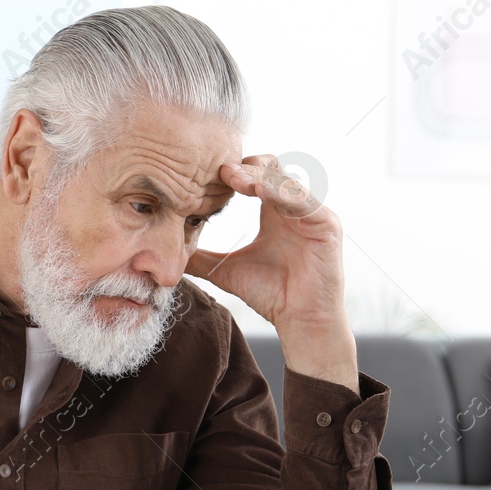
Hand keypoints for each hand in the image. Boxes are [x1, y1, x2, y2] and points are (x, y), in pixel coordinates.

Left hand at [187, 155, 357, 387]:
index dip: (233, 172)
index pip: (254, 176)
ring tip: (235, 179)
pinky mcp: (327, 223)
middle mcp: (294, 206)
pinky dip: (282, 192)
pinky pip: (304, 199)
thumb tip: (164, 253)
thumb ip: (200, 257)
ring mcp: (312, 213)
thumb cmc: (270, 295)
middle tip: (221, 173)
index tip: (205, 177)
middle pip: (270, 169)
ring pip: (285, 179)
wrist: (299, 321)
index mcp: (273, 211)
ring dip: (260, 176)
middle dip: (245, 168)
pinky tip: (260, 192)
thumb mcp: (226, 270)